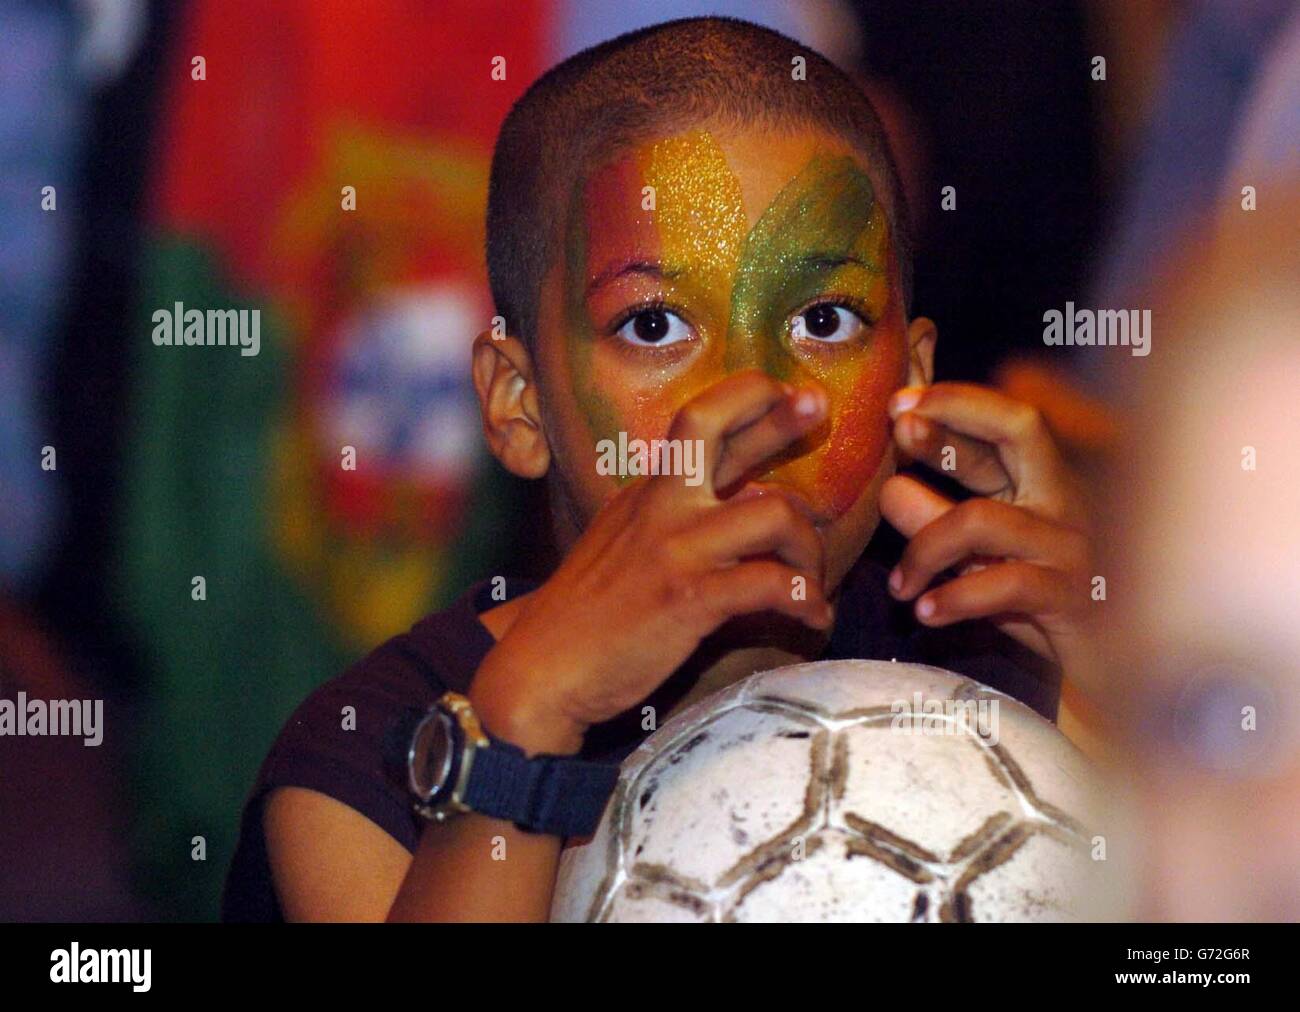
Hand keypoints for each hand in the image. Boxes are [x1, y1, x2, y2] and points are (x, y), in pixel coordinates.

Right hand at [470, 370, 834, 754]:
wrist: (545, 667)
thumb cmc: (591, 614)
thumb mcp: (623, 542)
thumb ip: (674, 514)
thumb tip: (740, 496)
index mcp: (647, 491)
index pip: (699, 421)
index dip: (748, 397)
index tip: (790, 394)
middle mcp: (659, 505)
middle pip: (715, 426)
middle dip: (776, 415)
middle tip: (818, 413)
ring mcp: (674, 548)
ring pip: (774, 513)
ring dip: (810, 548)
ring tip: (812, 581)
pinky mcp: (690, 598)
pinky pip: (772, 584)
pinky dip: (805, 600)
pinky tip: (811, 618)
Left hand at [880, 382, 1095, 677]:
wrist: (1120, 673)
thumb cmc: (1044, 606)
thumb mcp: (981, 558)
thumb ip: (938, 520)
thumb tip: (891, 487)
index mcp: (1043, 483)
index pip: (1006, 421)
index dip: (955, 403)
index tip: (901, 402)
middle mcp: (1064, 499)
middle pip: (1018, 430)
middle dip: (951, 420)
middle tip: (899, 428)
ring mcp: (1072, 543)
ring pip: (981, 518)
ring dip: (923, 548)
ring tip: (899, 586)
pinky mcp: (1073, 595)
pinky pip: (1002, 584)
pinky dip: (955, 597)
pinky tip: (926, 612)